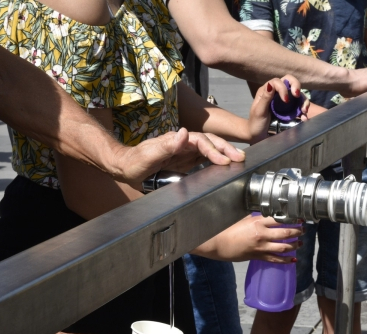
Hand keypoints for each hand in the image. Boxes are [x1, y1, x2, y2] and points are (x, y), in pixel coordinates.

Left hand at [112, 128, 244, 185]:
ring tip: (239, 161)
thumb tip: (185, 133)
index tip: (224, 160)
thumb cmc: (134, 162)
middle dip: (226, 148)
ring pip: (210, 148)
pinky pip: (205, 158)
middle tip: (240, 158)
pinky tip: (225, 166)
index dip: (214, 150)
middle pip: (209, 142)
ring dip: (225, 153)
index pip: (201, 141)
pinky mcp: (185, 160)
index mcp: (176, 140)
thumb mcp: (148, 155)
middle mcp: (183, 143)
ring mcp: (185, 151)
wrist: (125, 167)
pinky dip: (217, 161)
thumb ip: (166, 145)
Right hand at [195, 215, 302, 261]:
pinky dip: (286, 260)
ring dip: (294, 245)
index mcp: (258, 223)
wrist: (219, 243)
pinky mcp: (258, 256)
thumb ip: (258, 218)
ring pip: (283, 247)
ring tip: (300, 243)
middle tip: (303, 230)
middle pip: (285, 233)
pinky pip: (275, 259)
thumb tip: (270, 217)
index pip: (280, 220)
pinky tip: (293, 259)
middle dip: (297, 232)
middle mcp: (262, 235)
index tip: (300, 219)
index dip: (293, 220)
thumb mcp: (245, 219)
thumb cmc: (229, 229)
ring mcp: (261, 247)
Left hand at [247, 76, 309, 143]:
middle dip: (296, 86)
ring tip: (304, 110)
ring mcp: (283, 101)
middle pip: (289, 82)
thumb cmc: (255, 123)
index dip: (283, 88)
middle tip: (298, 96)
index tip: (286, 100)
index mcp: (266, 91)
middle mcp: (276, 93)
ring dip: (303, 100)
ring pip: (297, 94)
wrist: (258, 136)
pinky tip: (304, 117)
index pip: (277, 82)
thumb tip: (271, 84)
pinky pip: (298, 106)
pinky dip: (303, 110)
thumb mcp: (259, 111)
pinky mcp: (289, 110)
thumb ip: (265, 98)